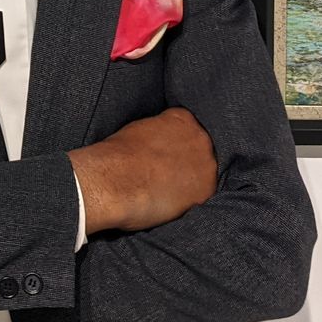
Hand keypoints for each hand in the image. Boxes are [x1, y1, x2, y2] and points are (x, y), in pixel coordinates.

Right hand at [68, 106, 216, 232]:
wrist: (114, 181)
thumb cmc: (117, 157)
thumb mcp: (137, 131)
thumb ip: (157, 134)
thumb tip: (158, 144)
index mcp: (182, 118)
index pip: (186, 128)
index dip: (174, 145)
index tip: (164, 155)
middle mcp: (200, 137)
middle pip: (199, 149)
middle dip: (186, 161)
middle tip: (166, 175)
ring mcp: (207, 164)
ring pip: (203, 174)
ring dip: (190, 182)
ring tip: (166, 191)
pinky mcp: (206, 190)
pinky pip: (201, 196)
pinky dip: (189, 201)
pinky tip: (170, 202)